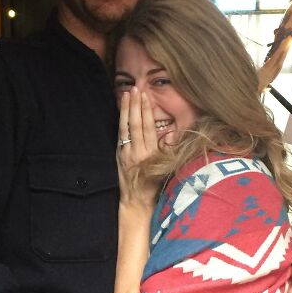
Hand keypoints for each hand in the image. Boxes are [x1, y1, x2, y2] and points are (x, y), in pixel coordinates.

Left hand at [117, 87, 159, 208]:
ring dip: (125, 110)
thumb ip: (168, 150)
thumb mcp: (167, 169)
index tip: (145, 96)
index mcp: (151, 155)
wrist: (137, 203)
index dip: (146, 111)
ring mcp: (125, 154)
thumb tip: (172, 133)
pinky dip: (120, 122)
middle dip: (135, 105)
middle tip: (135, 89)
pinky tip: (121, 112)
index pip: (148, 127)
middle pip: (135, 124)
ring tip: (126, 94)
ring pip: (125, 128)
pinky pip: (120, 136)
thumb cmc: (156, 187)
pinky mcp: (119, 156)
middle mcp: (137, 153)